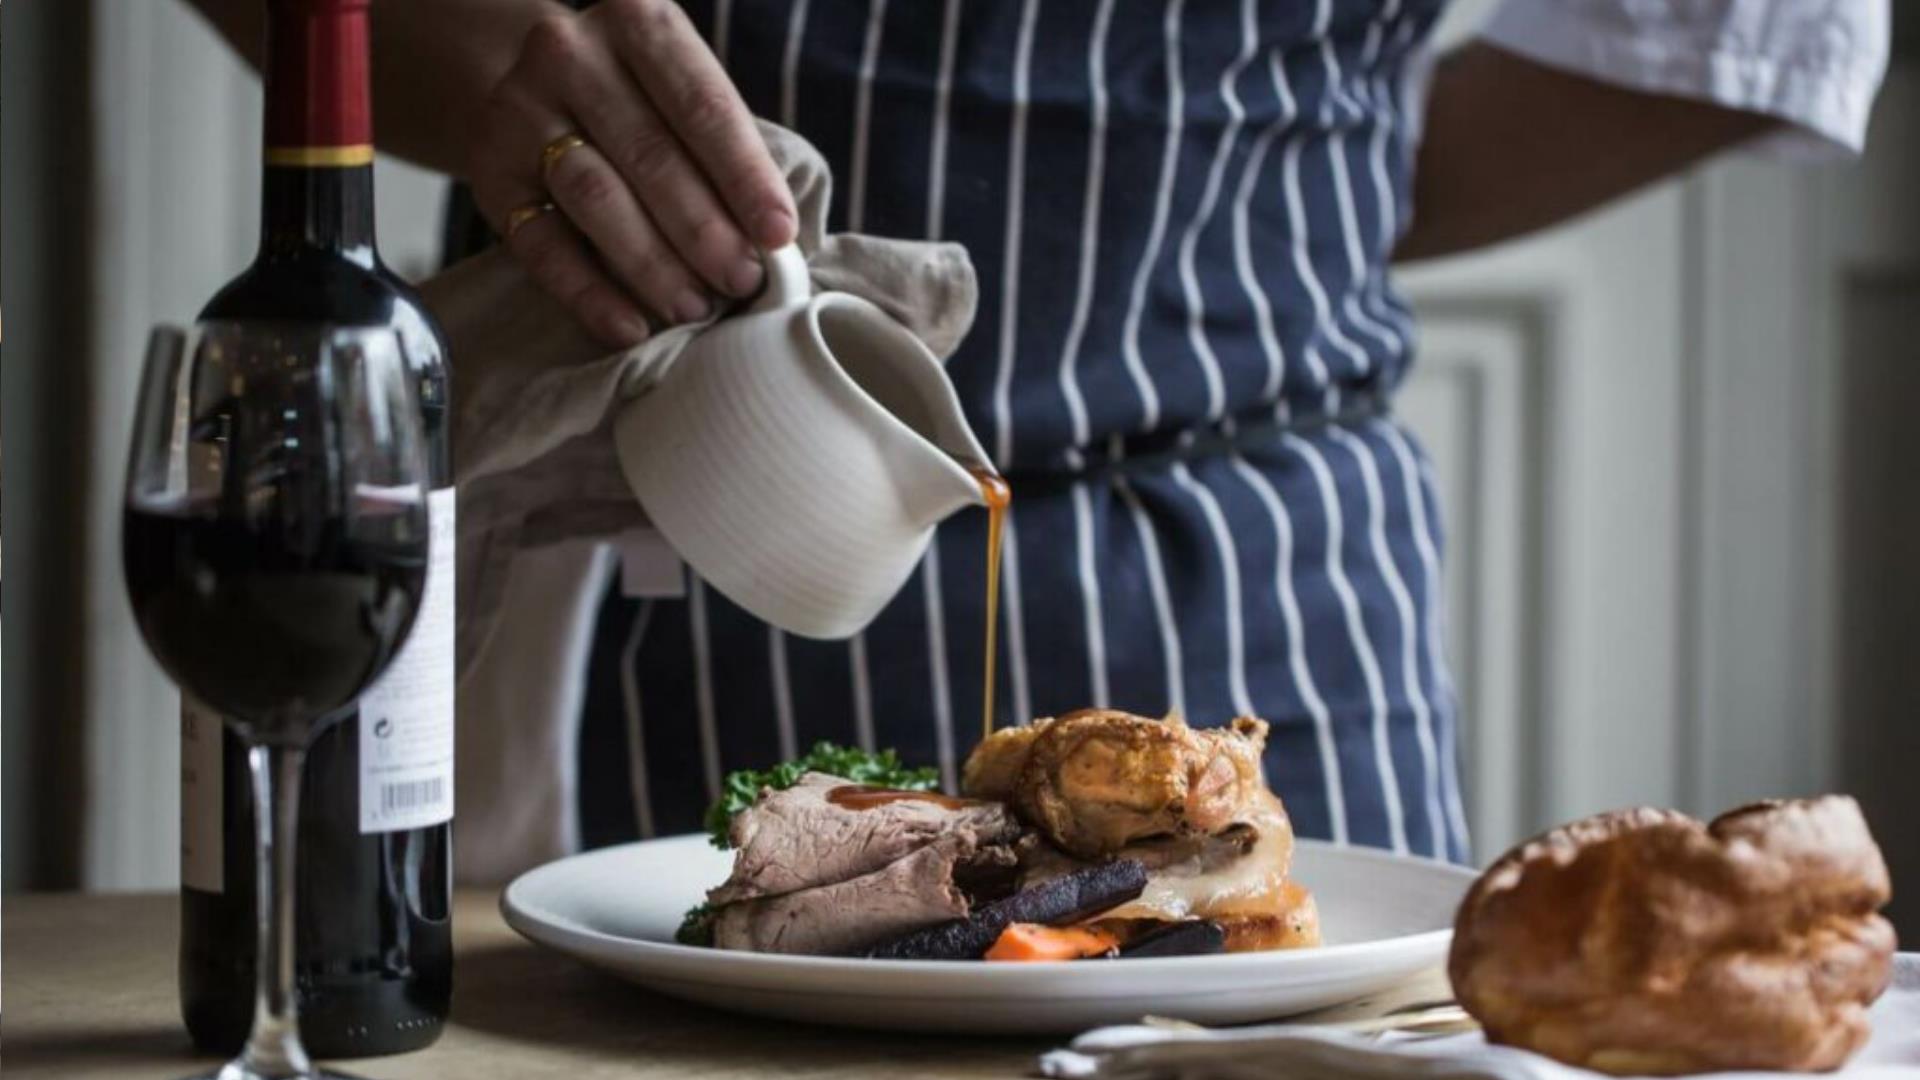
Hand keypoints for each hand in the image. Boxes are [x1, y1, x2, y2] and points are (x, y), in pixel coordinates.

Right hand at [469, 0, 796, 345]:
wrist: (536, 90)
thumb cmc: (641, 104)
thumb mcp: (681, 95)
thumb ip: (722, 152)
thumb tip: (772, 242)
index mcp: (637, 21)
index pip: (702, 106)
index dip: (745, 176)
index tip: (778, 235)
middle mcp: (571, 54)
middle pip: (650, 155)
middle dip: (704, 229)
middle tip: (741, 282)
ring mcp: (520, 109)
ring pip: (596, 198)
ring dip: (653, 264)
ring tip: (695, 307)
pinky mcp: (488, 171)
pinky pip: (541, 245)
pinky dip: (589, 293)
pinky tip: (629, 326)